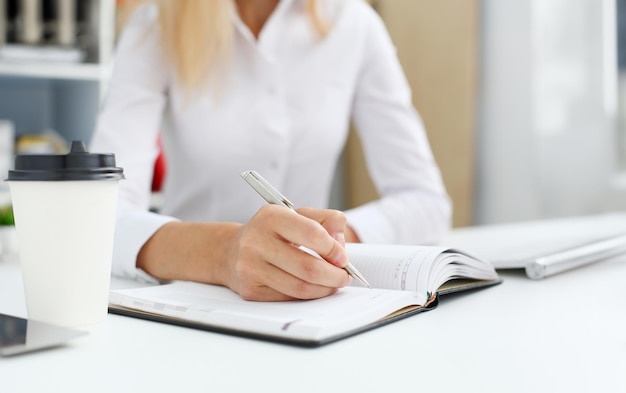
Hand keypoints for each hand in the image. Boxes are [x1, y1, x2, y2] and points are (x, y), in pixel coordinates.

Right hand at [224, 205, 351, 300]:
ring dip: (325, 289)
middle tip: (344, 276)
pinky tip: (315, 288)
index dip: (333, 248)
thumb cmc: (271, 232)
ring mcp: (251, 267)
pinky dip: (308, 295)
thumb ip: (326, 220)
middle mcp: (256, 241)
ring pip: (300, 287)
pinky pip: (288, 298)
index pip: (311, 233)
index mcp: (271, 217)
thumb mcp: (297, 215)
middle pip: (308, 267)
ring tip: (334, 283)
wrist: (231, 250)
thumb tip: (340, 241)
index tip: (343, 257)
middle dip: (334, 275)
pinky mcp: (251, 290)